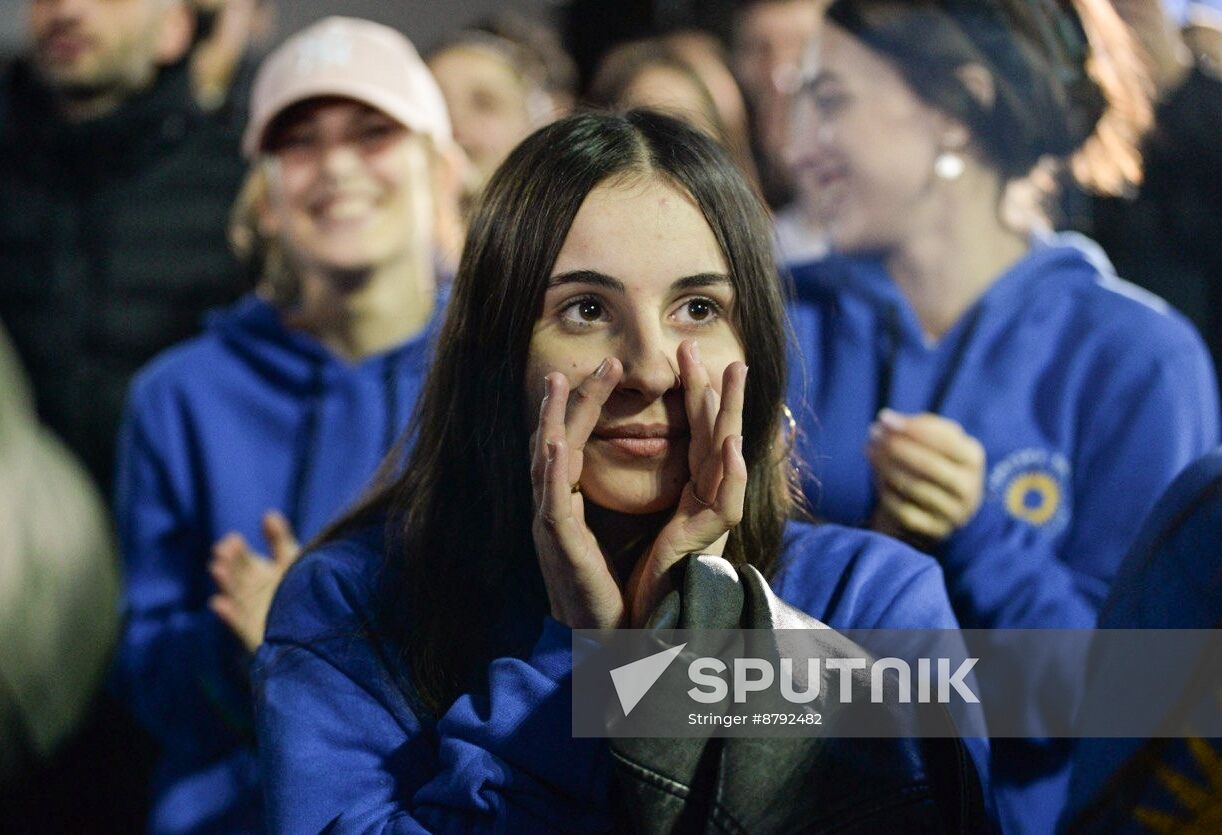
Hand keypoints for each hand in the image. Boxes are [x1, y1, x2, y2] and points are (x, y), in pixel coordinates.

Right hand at [208, 510, 300, 651]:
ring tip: (217, 569)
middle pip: (238, 577)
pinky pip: (240, 624)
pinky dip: (229, 615)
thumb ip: (279, 540)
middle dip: (229, 564)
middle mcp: (253, 593)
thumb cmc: (304, 589)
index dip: (237, 550)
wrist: (320, 626)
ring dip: (226, 583)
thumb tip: (268, 514)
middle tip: (222, 552)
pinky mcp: (256, 634)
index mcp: (260, 575)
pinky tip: (218, 603)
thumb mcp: (292, 560)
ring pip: (236, 597)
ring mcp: (253, 614)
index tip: (232, 539)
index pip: (244, 560)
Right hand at [530, 359, 627, 629]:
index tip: (603, 369)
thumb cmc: (615, 590)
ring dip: (553, 421)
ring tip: (559, 383)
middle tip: (589, 361)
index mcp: (570, 503)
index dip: (584, 405)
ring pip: (546, 463)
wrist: (611, 641)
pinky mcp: (560, 549)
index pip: (574, 442)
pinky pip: (551, 505)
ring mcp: (552, 527)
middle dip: (570, 400)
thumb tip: (618, 470)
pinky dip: (550, 472)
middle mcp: (555, 509)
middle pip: (556, 441)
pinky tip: (554, 445)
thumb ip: (613, 499)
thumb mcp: (615, 532)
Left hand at [626, 341, 747, 627]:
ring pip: (726, 458)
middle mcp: (705, 504)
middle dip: (719, 392)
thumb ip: (655, 493)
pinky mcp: (705, 543)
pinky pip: (723, 504)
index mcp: (691, 497)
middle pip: (716, 436)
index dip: (697, 397)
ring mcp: (709, 522)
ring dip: (730, 414)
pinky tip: (729, 445)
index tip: (689, 359)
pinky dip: (729, 473)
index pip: (697, 436)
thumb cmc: (645, 582)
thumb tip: (639, 456)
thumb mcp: (646, 525)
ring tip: (732, 374)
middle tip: (721, 349)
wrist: (642, 629)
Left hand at [866, 410, 984, 546]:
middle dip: (897, 447)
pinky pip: (905, 511)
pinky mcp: (936, 531)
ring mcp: (954, 513)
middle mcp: (970, 488)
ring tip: (869, 449)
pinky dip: (887, 492)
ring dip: (887, 466)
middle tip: (873, 434)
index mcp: (974, 458)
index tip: (884, 418)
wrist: (935, 507)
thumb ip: (918, 426)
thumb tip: (888, 420)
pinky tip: (876, 476)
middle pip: (930, 466)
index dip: (913, 429)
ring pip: (915, 488)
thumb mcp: (936, 441)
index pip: (945, 441)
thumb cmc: (933, 462)